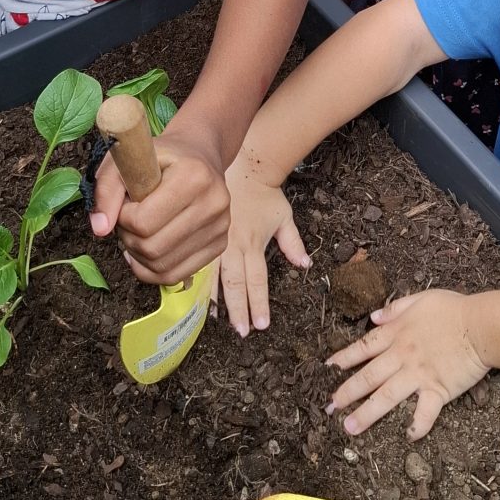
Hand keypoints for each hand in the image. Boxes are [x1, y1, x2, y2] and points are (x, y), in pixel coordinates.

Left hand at [89, 117, 229, 284]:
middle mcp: (215, 202)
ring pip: (163, 267)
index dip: (122, 218)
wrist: (198, 155)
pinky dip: (152, 270)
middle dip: (129, 238)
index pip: (143, 222)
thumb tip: (99, 229)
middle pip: (153, 248)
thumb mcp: (127, 161)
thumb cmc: (160, 157)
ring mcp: (221, 227)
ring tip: (138, 232)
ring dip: (139, 255)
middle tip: (127, 220)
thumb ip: (106, 190)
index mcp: (194, 176)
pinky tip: (146, 251)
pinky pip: (176, 275)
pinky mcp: (220, 244)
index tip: (124, 204)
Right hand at [212, 152, 310, 334]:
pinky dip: (197, 281)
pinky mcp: (204, 236)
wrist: (243, 167)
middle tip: (241, 332)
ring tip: (215, 320)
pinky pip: (198, 262)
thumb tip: (305, 265)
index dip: (259, 304)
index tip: (261, 325)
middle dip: (238, 309)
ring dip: (215, 300)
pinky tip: (194, 295)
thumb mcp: (284, 217)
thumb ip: (293, 243)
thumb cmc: (265, 194)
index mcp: (254, 244)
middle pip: (235, 284)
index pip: (258, 281)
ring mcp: (216, 241)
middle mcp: (234, 246)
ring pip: (213, 276)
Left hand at [326, 289, 489, 440]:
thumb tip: (374, 316)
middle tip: (330, 406)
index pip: (364, 347)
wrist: (481, 325)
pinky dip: (418, 425)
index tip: (329, 368)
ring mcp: (418, 375)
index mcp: (397, 334)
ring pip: (386, 397)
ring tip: (349, 427)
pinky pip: (426, 411)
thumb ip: (396, 308)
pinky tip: (409, 436)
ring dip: (366, 413)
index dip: (344, 358)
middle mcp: (402, 356)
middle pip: (369, 376)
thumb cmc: (454, 309)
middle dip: (347, 392)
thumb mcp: (421, 299)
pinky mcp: (438, 389)